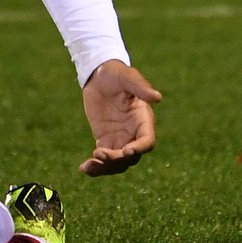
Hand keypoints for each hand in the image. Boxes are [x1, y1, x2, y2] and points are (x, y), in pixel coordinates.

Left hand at [80, 60, 161, 175]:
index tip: (127, 152)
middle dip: (117, 159)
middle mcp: (134, 133)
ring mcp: (120, 138)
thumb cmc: (116, 73)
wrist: (99, 75)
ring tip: (89, 166)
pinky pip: (103, 158)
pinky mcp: (106, 139)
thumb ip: (140, 87)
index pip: (147, 140)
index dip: (139, 148)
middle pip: (131, 157)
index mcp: (143, 120)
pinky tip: (84, 168)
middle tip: (100, 153)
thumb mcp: (127, 77)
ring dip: (105, 168)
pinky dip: (96, 165)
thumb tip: (157, 97)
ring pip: (118, 162)